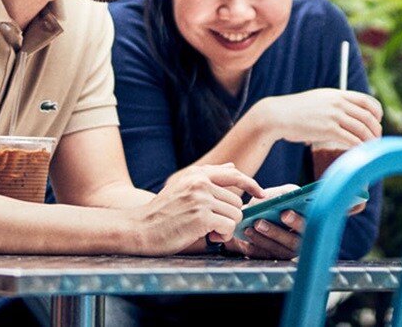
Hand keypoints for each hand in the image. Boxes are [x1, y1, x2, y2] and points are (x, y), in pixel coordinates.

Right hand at [134, 163, 263, 254]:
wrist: (140, 228)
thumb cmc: (163, 212)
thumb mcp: (183, 187)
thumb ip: (209, 177)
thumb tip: (232, 166)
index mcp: (197, 174)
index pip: (234, 175)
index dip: (251, 184)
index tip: (261, 193)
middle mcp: (200, 182)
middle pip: (237, 201)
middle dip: (229, 216)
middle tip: (212, 225)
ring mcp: (201, 199)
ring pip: (235, 214)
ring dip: (226, 227)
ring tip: (207, 230)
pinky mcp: (202, 217)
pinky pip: (229, 226)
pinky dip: (223, 235)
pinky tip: (208, 236)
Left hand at [227, 185, 304, 259]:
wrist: (259, 212)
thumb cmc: (275, 201)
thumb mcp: (281, 194)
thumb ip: (283, 195)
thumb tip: (281, 197)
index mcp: (308, 222)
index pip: (308, 225)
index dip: (296, 221)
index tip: (284, 213)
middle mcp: (301, 240)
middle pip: (292, 242)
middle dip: (275, 232)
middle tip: (259, 222)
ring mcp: (287, 251)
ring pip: (277, 250)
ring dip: (261, 240)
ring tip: (248, 229)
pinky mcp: (272, 257)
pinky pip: (263, 256)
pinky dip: (252, 248)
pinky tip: (242, 241)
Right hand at [249, 89, 383, 147]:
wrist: (276, 115)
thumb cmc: (296, 110)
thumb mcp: (319, 99)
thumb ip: (334, 103)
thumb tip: (346, 112)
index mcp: (337, 94)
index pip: (367, 100)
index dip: (377, 112)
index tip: (377, 121)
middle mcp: (338, 103)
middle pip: (368, 117)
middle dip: (376, 130)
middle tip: (376, 140)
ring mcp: (333, 115)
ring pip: (362, 129)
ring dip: (370, 141)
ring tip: (370, 149)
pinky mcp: (327, 129)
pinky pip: (351, 139)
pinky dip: (359, 147)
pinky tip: (359, 153)